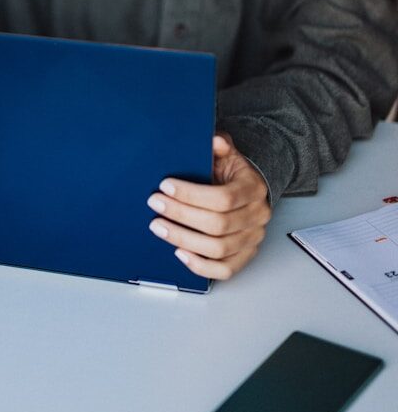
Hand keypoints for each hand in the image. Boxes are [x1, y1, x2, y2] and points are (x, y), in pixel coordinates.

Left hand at [146, 134, 271, 279]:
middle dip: (181, 215)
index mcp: (254, 189)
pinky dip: (200, 266)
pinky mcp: (244, 256)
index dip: (191, 195)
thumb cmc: (232, 173)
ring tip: (159, 227)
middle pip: (218, 224)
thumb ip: (220, 146)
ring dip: (183, 239)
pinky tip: (179, 253)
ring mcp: (252, 239)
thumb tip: (214, 141)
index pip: (223, 198)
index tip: (165, 186)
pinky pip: (224, 270)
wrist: (248, 190)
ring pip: (218, 249)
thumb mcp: (227, 154)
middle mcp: (257, 217)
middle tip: (155, 204)